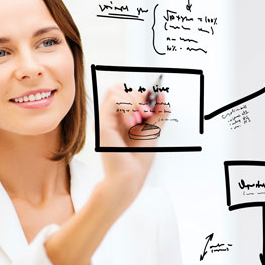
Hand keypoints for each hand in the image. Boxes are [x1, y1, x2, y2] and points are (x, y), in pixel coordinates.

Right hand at [98, 84, 170, 204]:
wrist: (130, 176)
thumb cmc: (138, 159)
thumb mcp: (154, 130)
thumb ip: (159, 112)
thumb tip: (162, 94)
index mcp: (120, 117)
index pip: (126, 92)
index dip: (140, 95)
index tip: (151, 110)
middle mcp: (110, 117)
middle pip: (119, 88)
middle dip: (138, 97)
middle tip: (147, 114)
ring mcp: (105, 120)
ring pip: (115, 90)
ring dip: (132, 101)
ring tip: (138, 120)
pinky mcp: (102, 124)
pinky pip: (113, 100)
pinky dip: (127, 107)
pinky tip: (131, 123)